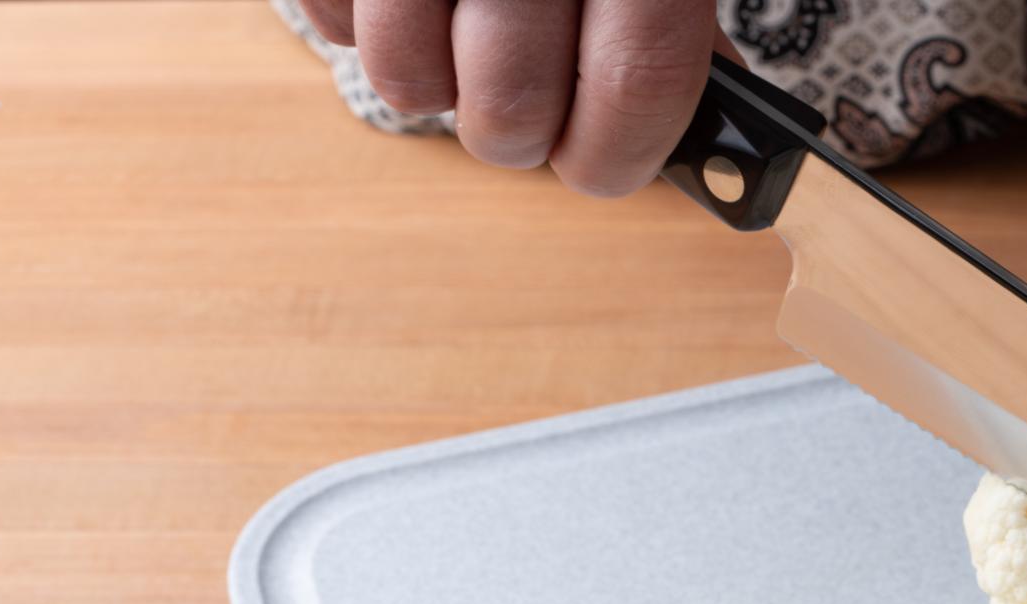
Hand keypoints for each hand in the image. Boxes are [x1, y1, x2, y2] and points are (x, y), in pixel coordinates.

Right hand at [299, 0, 734, 196]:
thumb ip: (671, 15)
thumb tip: (697, 129)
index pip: (640, 77)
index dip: (619, 152)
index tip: (602, 166)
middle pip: (512, 97)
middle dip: (517, 135)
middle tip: (526, 111)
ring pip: (406, 75)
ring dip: (434, 87)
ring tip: (459, 35)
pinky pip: (329, 18)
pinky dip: (362, 26)